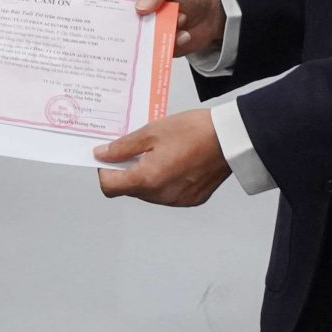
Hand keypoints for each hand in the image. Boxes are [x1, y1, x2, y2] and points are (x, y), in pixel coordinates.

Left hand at [94, 109, 229, 206]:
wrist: (229, 139)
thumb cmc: (193, 131)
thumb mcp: (152, 131)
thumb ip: (123, 147)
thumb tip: (101, 154)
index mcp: (148, 179)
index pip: (110, 187)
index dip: (105, 171)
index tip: (110, 157)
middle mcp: (161, 196)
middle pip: (130, 190)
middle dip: (128, 171)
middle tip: (139, 148)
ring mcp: (177, 200)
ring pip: (149, 193)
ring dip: (147, 176)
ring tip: (162, 153)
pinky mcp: (191, 200)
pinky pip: (168, 194)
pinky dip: (165, 181)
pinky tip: (176, 162)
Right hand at [115, 0, 225, 59]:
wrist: (214, 14)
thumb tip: (139, 7)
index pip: (118, 1)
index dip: (121, 9)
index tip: (134, 12)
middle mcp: (140, 15)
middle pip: (126, 26)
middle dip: (141, 26)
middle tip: (154, 24)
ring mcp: (150, 32)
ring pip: (143, 41)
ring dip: (163, 33)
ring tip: (181, 21)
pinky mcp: (160, 46)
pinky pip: (159, 51)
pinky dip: (173, 43)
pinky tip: (185, 35)